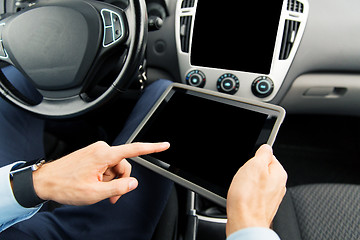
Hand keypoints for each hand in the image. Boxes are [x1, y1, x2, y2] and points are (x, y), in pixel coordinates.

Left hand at [32, 141, 169, 205]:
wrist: (45, 181)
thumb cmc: (65, 186)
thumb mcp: (95, 193)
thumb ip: (118, 188)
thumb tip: (133, 183)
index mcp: (104, 154)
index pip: (134, 149)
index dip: (152, 148)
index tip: (164, 145)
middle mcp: (101, 149)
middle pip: (124, 165)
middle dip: (120, 181)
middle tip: (112, 196)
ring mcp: (96, 151)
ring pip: (115, 167)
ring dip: (111, 181)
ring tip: (98, 191)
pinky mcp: (92, 155)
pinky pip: (107, 166)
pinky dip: (105, 177)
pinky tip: (95, 184)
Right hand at [226, 144, 286, 236]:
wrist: (244, 223)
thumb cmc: (248, 198)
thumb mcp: (254, 166)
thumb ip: (263, 154)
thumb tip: (266, 148)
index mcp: (279, 173)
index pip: (267, 156)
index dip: (254, 159)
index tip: (248, 164)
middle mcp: (278, 186)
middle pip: (261, 170)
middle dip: (250, 172)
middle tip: (243, 177)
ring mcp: (271, 197)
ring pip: (256, 183)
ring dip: (247, 184)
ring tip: (242, 189)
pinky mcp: (262, 206)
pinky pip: (253, 194)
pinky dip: (246, 195)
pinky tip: (242, 198)